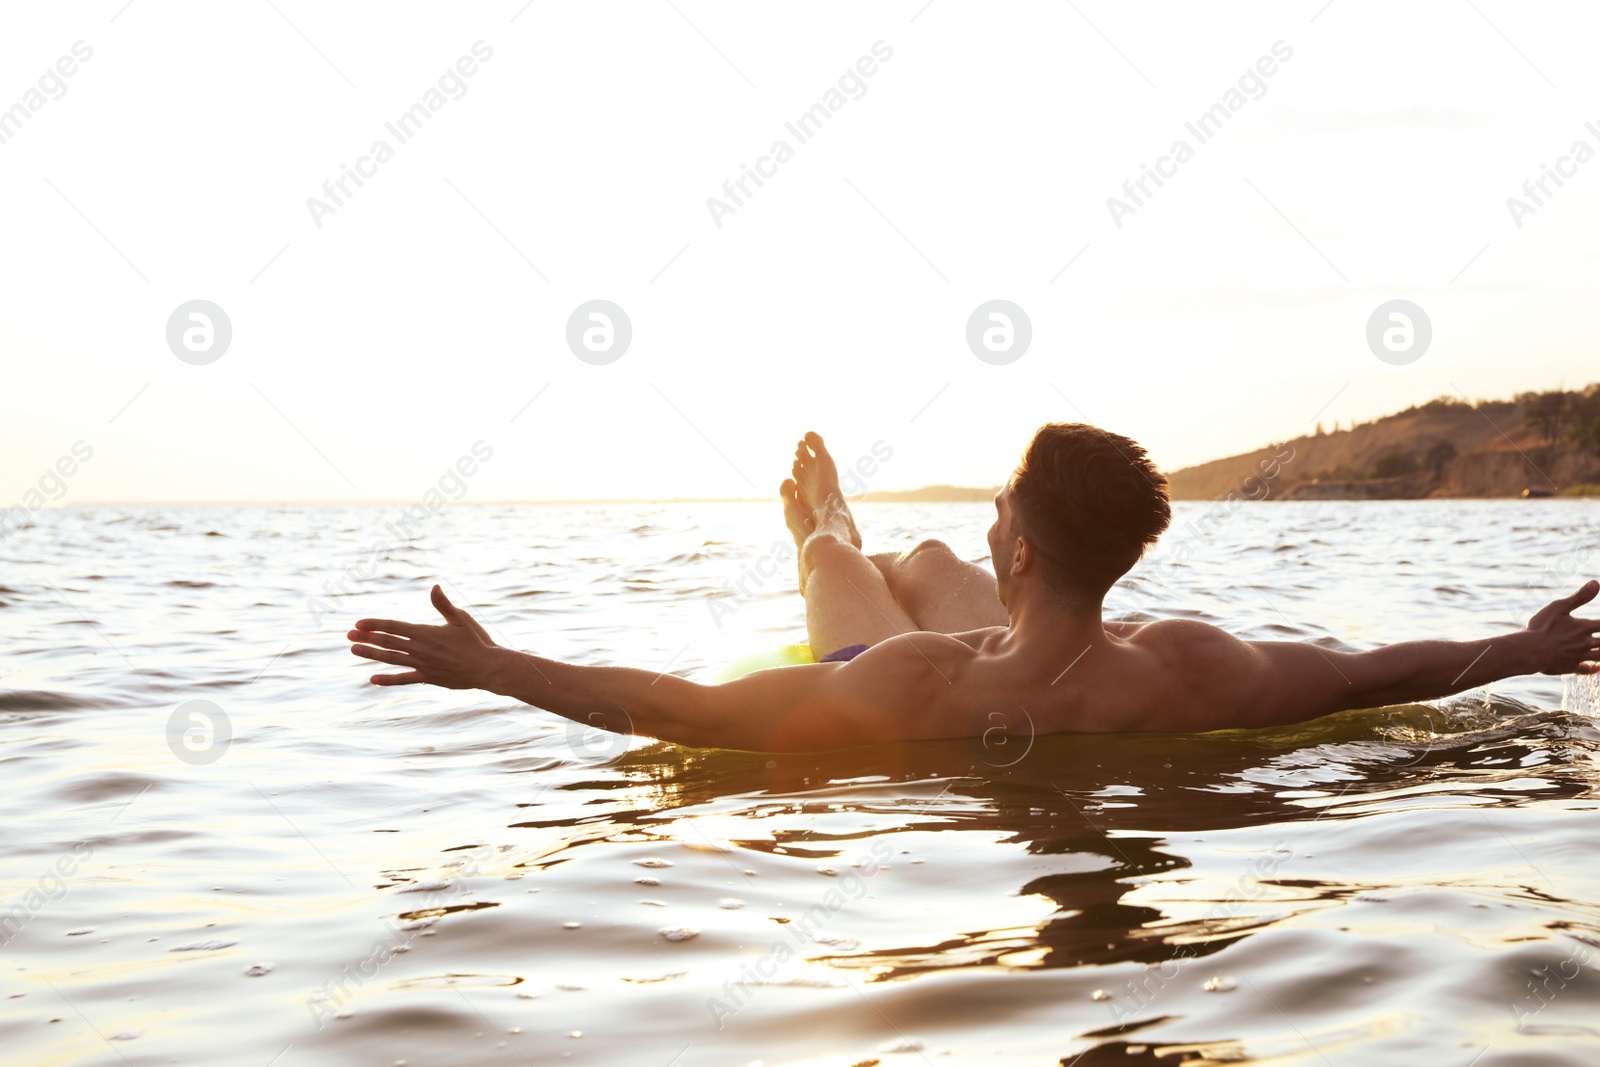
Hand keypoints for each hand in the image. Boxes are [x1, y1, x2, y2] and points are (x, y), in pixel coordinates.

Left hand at [349, 584, 505, 688]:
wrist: (488, 668)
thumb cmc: (477, 641)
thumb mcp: (460, 619)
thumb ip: (443, 604)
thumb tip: (433, 586)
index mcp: (427, 633)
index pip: (394, 627)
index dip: (375, 624)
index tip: (359, 623)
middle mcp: (421, 649)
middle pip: (388, 642)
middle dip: (367, 638)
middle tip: (348, 635)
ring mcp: (422, 664)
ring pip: (391, 658)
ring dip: (371, 654)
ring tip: (354, 650)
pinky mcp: (428, 677)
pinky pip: (404, 679)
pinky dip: (388, 680)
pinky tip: (372, 679)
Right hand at [1524, 579, 1599, 675]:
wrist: (1529, 650)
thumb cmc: (1542, 627)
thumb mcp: (1558, 607)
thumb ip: (1579, 597)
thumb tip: (1595, 583)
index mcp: (1584, 627)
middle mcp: (1585, 642)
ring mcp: (1579, 656)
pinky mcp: (1571, 667)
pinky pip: (1587, 670)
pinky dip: (1594, 669)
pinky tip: (1596, 667)